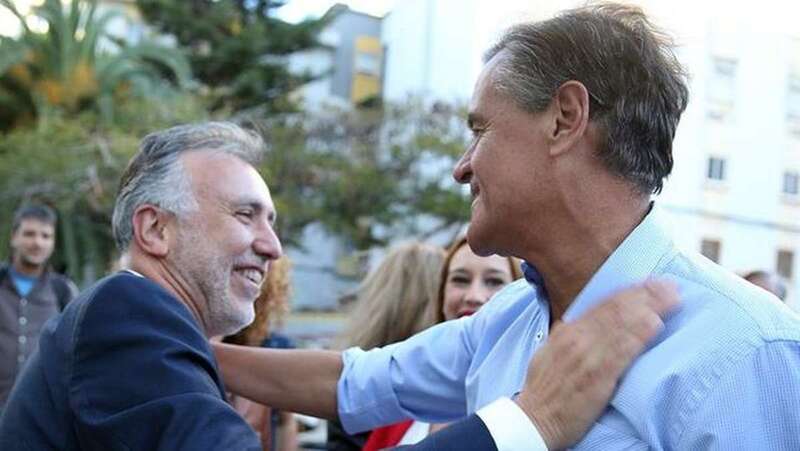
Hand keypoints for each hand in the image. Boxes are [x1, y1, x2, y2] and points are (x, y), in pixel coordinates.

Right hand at [515, 279, 679, 449]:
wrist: (534, 419)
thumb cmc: (542, 390)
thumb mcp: (548, 354)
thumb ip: (565, 337)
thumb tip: (576, 324)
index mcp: (567, 332)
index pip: (602, 305)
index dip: (628, 292)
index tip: (649, 284)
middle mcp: (578, 338)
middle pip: (616, 309)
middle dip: (646, 294)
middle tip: (670, 285)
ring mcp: (588, 356)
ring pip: (622, 324)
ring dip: (650, 308)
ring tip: (672, 298)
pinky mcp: (598, 376)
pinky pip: (623, 351)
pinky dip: (640, 335)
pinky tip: (656, 324)